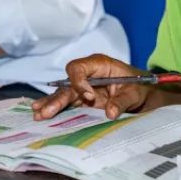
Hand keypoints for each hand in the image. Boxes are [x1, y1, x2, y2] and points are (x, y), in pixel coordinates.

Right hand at [32, 54, 147, 120]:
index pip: (79, 67)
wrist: (142, 94)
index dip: (79, 81)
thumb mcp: (135, 93)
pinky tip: (42, 115)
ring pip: (63, 95)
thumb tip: (110, 113)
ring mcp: (82, 87)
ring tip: (38, 114)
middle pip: (67, 84)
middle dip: (57, 98)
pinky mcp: (82, 100)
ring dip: (51, 105)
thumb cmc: (140, 87)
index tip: (89, 97)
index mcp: (99, 65)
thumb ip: (122, 102)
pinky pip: (67, 104)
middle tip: (46, 112)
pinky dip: (56, 110)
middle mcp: (87, 74)